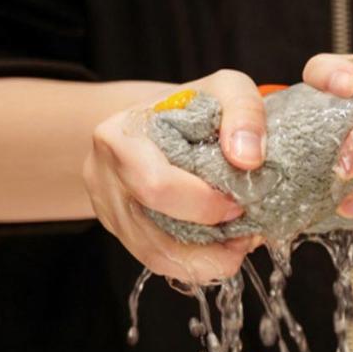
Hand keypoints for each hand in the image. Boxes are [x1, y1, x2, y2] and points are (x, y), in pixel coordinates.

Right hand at [83, 69, 266, 283]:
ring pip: (156, 258)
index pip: (156, 185)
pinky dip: (194, 263)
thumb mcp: (224, 88)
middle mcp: (105, 178)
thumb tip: (248, 158)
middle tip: (243, 226)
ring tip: (237, 242)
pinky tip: (219, 247)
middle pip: (153, 233)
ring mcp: (109, 210)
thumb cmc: (192, 105)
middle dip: (208, 238)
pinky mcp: (122, 232)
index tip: (240, 201)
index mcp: (120, 138)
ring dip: (206, 260)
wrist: (160, 120)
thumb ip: (244, 111)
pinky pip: (158, 262)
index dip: (204, 204)